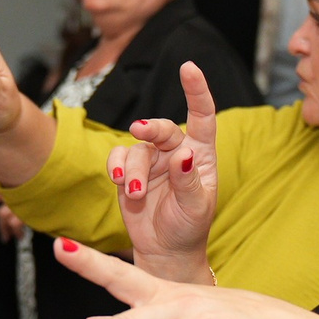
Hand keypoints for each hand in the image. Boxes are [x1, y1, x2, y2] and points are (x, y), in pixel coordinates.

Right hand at [104, 62, 218, 278]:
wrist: (165, 251)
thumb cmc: (188, 228)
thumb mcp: (195, 208)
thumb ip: (187, 181)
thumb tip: (182, 154)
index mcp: (200, 155)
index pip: (203, 117)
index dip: (196, 91)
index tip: (188, 67)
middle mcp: (176, 152)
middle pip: (163, 128)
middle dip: (150, 128)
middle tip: (138, 129)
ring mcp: (152, 161)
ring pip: (136, 147)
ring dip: (132, 167)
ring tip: (133, 191)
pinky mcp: (129, 172)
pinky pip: (118, 157)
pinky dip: (115, 166)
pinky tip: (119, 182)